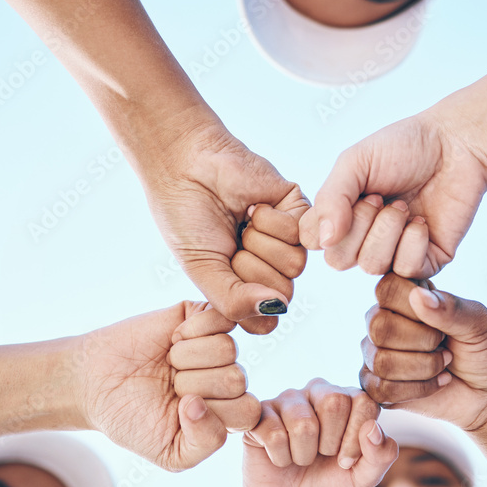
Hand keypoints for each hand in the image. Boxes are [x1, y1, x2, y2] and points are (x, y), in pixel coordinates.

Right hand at [76, 302, 260, 470]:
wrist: (93, 383)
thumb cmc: (132, 419)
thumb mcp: (171, 453)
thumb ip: (205, 442)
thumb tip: (203, 403)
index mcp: (227, 413)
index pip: (249, 412)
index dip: (215, 412)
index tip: (182, 410)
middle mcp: (227, 378)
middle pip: (237, 379)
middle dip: (193, 384)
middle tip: (170, 385)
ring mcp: (217, 346)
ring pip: (227, 348)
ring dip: (187, 358)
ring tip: (168, 363)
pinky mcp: (204, 316)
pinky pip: (222, 317)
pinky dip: (192, 330)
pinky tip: (173, 339)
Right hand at [143, 126, 309, 334]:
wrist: (186, 166)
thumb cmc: (186, 218)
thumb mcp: (202, 270)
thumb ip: (233, 302)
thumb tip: (279, 308)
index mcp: (245, 286)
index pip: (266, 320)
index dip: (244, 303)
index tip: (220, 275)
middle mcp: (269, 266)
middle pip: (283, 293)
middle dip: (248, 268)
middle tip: (229, 242)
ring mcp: (286, 240)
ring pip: (295, 267)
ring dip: (259, 244)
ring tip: (240, 223)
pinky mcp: (298, 211)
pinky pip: (300, 235)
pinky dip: (270, 221)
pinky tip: (253, 207)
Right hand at [239, 380, 397, 486]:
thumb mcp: (362, 479)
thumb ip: (381, 456)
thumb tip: (374, 428)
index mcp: (349, 400)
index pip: (364, 401)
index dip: (356, 439)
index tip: (346, 461)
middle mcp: (318, 392)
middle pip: (334, 401)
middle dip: (330, 444)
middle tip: (321, 457)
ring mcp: (287, 400)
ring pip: (303, 422)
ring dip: (303, 455)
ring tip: (299, 460)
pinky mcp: (259, 415)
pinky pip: (274, 433)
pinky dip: (280, 458)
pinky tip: (279, 459)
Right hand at [299, 113, 486, 278]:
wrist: (457, 144)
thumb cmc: (404, 147)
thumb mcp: (354, 162)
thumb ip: (331, 197)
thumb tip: (324, 240)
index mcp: (340, 216)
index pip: (312, 242)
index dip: (326, 222)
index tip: (352, 191)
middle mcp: (363, 239)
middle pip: (339, 261)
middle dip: (360, 225)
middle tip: (380, 197)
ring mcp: (393, 253)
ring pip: (372, 266)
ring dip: (388, 230)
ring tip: (404, 206)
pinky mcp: (426, 262)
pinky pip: (406, 269)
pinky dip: (413, 241)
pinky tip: (422, 220)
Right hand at [360, 274, 486, 433]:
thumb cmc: (483, 351)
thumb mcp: (478, 323)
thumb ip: (451, 308)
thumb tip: (419, 296)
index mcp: (405, 295)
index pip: (387, 288)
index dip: (415, 307)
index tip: (441, 319)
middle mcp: (383, 320)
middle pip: (379, 327)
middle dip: (423, 341)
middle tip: (444, 344)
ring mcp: (375, 353)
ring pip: (382, 361)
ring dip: (425, 368)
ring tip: (443, 363)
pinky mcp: (376, 386)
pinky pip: (381, 389)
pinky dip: (419, 389)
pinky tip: (435, 383)